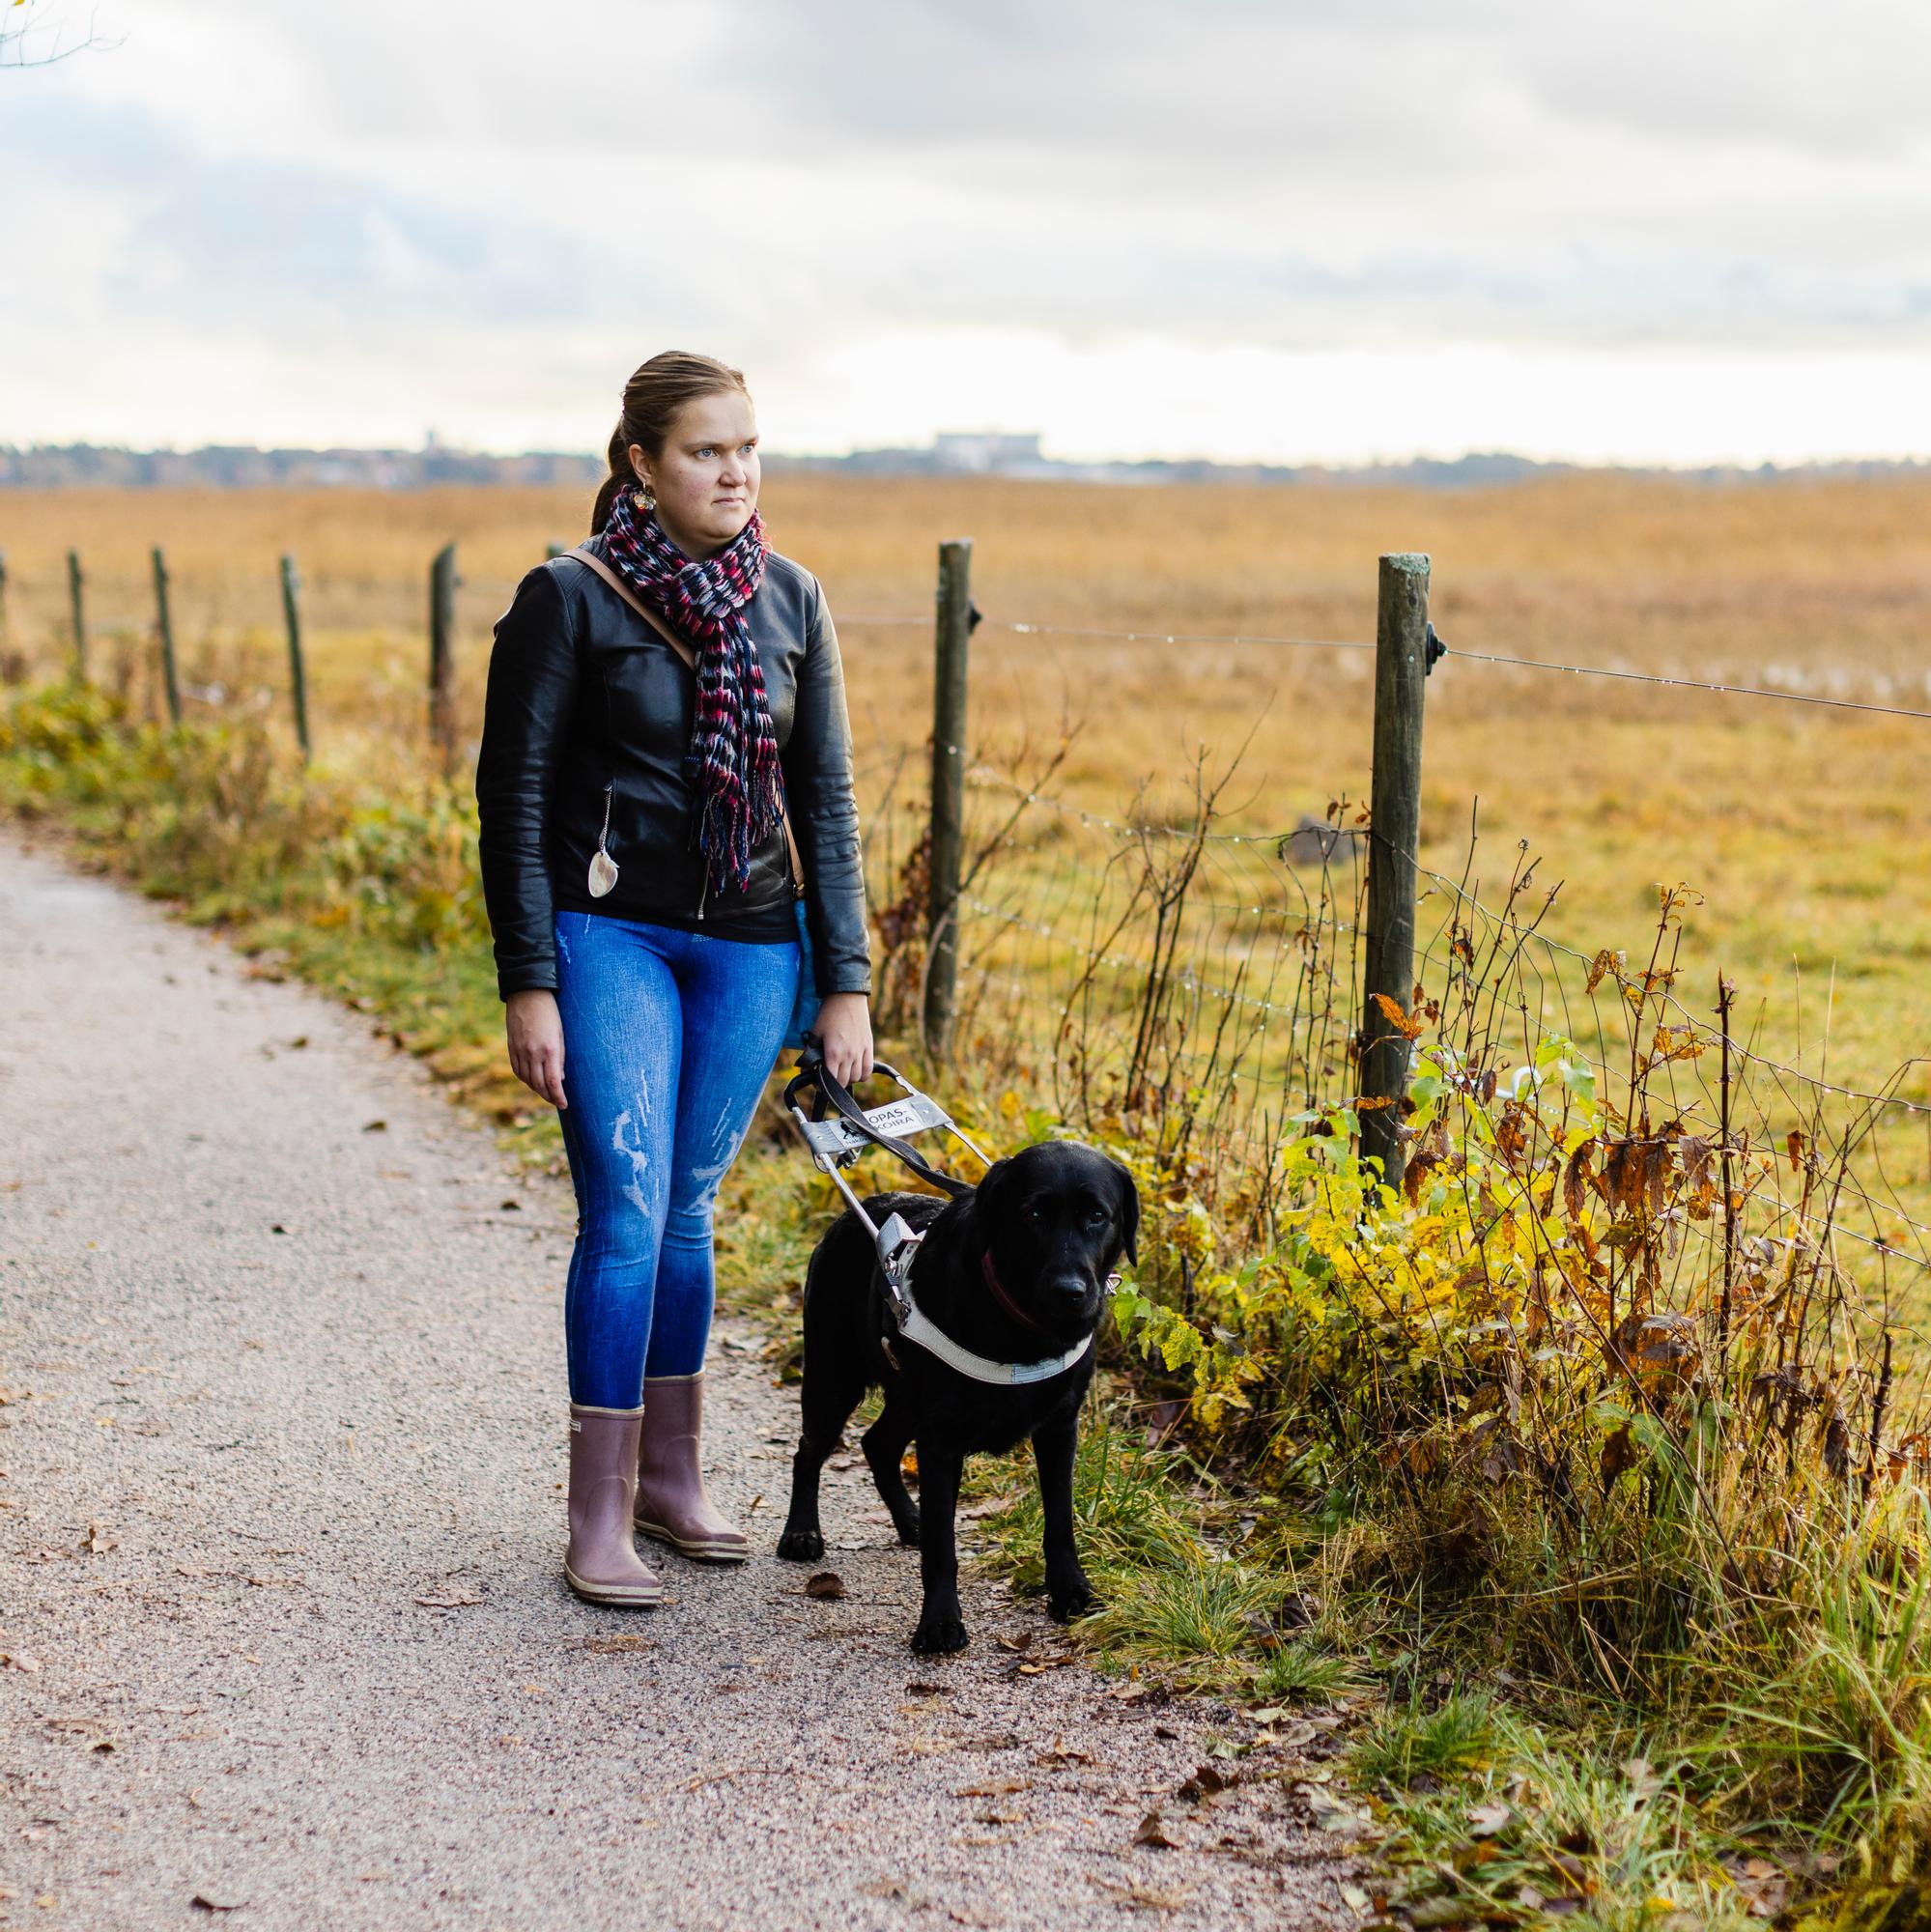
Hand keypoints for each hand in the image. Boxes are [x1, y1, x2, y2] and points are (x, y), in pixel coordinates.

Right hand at [506, 989, 567, 1108]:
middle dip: (548, 1096)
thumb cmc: (550, 1011)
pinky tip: (531, 1081)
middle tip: (557, 1102)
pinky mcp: (511, 1047)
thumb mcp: (561, 1033)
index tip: (564, 1105)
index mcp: (549, 1049)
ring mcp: (519, 1050)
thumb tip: (560, 1079)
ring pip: (527, 1079)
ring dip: (536, 1089)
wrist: (527, 994)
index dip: (558, 1097)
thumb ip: (560, 1057)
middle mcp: (533, 1053)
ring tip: (546, 1093)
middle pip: (539, 1084)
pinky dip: (525, 1079)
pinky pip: (517, 1070)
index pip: (553, 1082)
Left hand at [813, 991, 873, 1087]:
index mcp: (833, 1053)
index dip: (824, 1087)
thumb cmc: (829, 1015)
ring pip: (857, 1078)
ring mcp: (860, 1052)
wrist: (847, 998)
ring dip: (848, 1079)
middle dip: (835, 1084)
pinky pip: (868, 1070)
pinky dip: (862, 1075)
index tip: (819, 1084)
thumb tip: (805, 1070)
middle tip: (829, 1078)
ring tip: (841, 1073)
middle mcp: (848, 1055)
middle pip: (844, 1082)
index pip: (831, 1081)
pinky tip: (855, 1071)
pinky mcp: (869, 1047)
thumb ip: (810, 1053)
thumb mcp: (815, 1033)